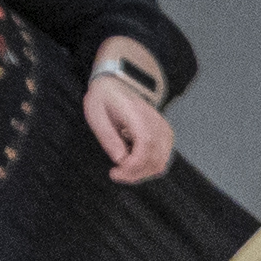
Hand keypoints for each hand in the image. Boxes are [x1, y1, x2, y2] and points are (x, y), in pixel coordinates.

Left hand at [79, 60, 176, 183]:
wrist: (117, 86)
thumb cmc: (104, 99)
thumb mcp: (96, 115)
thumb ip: (108, 138)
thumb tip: (120, 160)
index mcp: (138, 114)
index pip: (146, 144)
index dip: (133, 165)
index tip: (115, 172)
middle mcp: (156, 122)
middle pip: (156, 159)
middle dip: (135, 174)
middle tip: (115, 173)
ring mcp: (164, 130)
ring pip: (160, 164)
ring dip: (140, 172)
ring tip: (122, 166)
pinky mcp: (165, 136)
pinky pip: (161, 160)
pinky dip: (146, 167)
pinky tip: (132, 160)